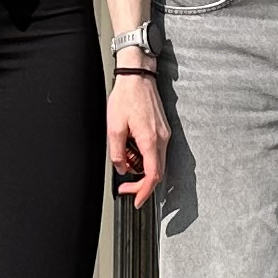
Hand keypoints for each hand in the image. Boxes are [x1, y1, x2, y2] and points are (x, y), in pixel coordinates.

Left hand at [108, 59, 170, 207]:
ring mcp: (164, 134)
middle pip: (157, 172)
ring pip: (157, 162)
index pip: (152, 176)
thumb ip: (118, 152)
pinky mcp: (162, 129)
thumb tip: (122, 167)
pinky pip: (156, 151)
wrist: (138, 76)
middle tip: (125, 187)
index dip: (144, 192)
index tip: (137, 200)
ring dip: (142, 169)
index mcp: (150, 140)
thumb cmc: (127, 96)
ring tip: (125, 159)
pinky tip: (132, 150)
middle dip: (141, 184)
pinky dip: (145, 158)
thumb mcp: (114, 127)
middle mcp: (161, 139)